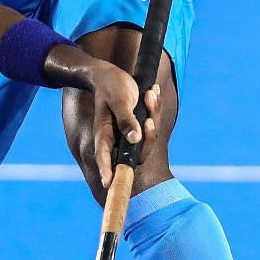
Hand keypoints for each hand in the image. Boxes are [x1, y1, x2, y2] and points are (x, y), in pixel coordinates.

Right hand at [90, 64, 162, 184]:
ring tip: (151, 93)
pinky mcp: (138, 127)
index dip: (107, 172)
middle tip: (149, 117)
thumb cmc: (111, 86)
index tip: (109, 184)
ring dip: (154, 115)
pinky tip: (153, 92)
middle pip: (136, 153)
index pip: (104, 158)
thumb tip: (135, 139)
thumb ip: (126, 119)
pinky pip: (152, 125)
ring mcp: (128, 135)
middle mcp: (116, 139)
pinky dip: (156, 109)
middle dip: (149, 136)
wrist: (110, 74)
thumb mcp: (119, 99)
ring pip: (148, 139)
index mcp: (104, 134)